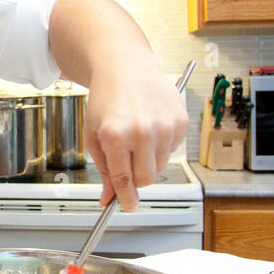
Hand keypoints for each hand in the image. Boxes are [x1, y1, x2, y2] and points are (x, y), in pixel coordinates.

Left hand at [84, 66, 188, 210]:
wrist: (125, 68)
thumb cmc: (106, 98)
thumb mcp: (94, 134)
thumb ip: (103, 169)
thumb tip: (109, 197)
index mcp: (115, 135)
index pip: (123, 180)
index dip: (125, 198)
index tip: (127, 206)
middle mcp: (142, 131)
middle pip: (145, 179)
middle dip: (135, 179)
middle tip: (128, 164)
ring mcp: (163, 126)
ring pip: (160, 166)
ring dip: (148, 160)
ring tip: (137, 137)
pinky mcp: (179, 121)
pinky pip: (172, 150)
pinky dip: (161, 145)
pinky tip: (150, 127)